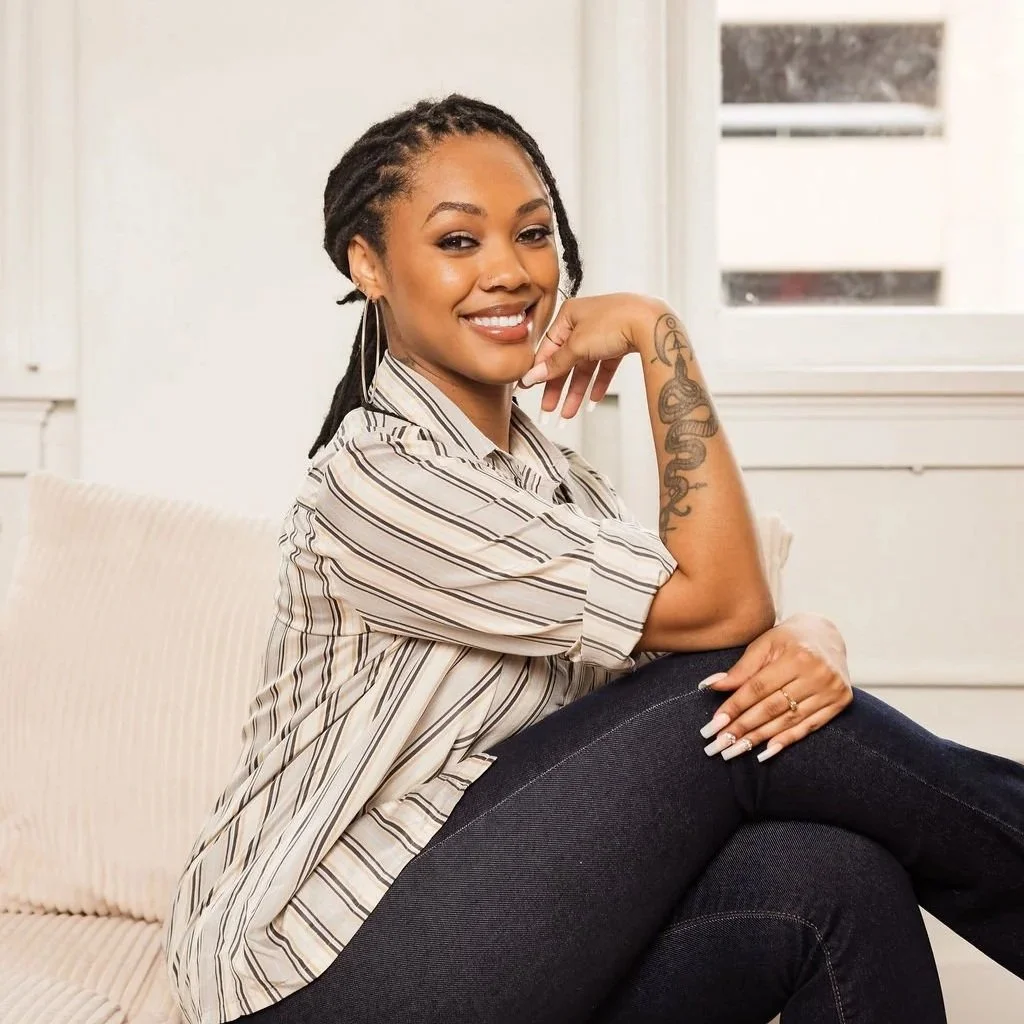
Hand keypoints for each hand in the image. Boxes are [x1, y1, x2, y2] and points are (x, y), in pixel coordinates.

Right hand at [517, 292, 659, 419]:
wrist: (653, 322)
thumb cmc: (615, 321)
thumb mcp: (577, 345)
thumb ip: (555, 364)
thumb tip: (532, 375)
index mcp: (569, 314)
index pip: (548, 347)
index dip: (539, 369)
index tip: (529, 388)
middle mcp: (585, 321)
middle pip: (566, 360)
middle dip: (557, 387)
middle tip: (548, 408)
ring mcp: (604, 332)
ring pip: (585, 367)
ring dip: (575, 392)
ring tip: (568, 414)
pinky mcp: (620, 343)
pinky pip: (604, 368)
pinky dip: (597, 384)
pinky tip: (592, 401)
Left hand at [696, 613, 852, 761]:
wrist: (828, 634)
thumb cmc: (790, 638)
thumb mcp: (765, 644)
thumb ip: (742, 669)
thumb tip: (710, 686)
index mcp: (797, 656)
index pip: (758, 688)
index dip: (734, 707)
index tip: (714, 724)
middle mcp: (817, 674)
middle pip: (772, 708)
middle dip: (742, 728)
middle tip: (719, 745)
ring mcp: (831, 690)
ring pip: (788, 720)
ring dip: (760, 738)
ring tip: (735, 750)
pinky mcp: (840, 702)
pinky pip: (809, 726)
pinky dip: (786, 740)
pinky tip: (766, 751)